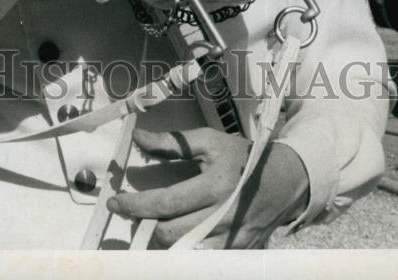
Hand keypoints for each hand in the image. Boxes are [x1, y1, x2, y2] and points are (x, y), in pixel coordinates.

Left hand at [107, 127, 308, 248]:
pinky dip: (185, 250)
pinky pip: (203, 258)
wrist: (283, 181)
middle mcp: (222, 217)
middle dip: (144, 225)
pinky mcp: (238, 253)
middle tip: (131, 212)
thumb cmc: (241, 158)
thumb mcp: (208, 142)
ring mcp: (231, 240)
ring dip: (162, 240)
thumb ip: (172, 142)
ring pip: (184, 252)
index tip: (114, 202)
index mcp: (214, 187)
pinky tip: (177, 236)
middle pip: (170, 234)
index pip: (165, 204)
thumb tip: (138, 138)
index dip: (135, 206)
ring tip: (152, 223)